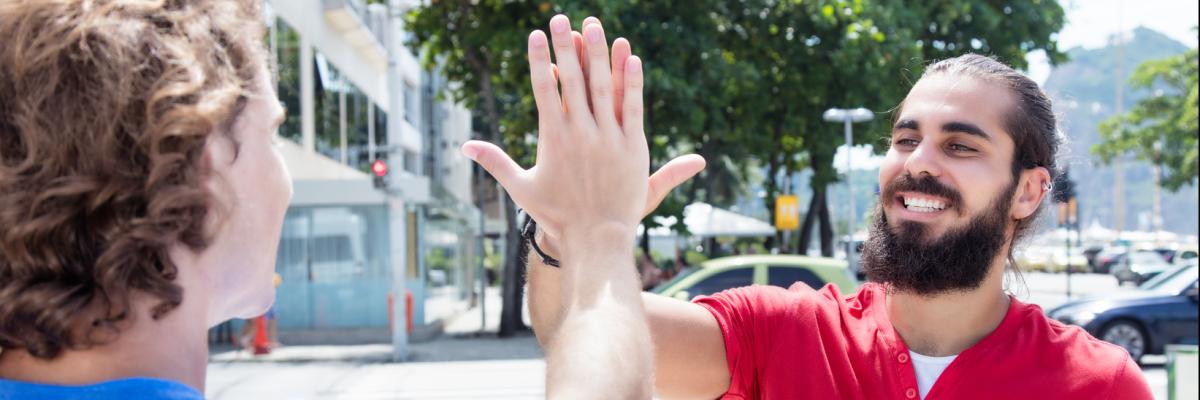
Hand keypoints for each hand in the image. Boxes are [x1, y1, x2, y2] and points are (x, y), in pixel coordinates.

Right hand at [461, 15, 704, 247]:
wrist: (596, 239)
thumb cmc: (557, 216)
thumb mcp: (521, 188)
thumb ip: (495, 162)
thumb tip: (465, 146)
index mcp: (553, 138)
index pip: (545, 88)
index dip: (541, 59)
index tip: (536, 35)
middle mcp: (581, 133)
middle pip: (573, 79)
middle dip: (566, 45)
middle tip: (561, 17)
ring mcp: (609, 138)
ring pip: (605, 86)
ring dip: (599, 53)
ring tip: (594, 26)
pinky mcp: (633, 147)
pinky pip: (634, 107)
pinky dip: (632, 81)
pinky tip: (630, 57)